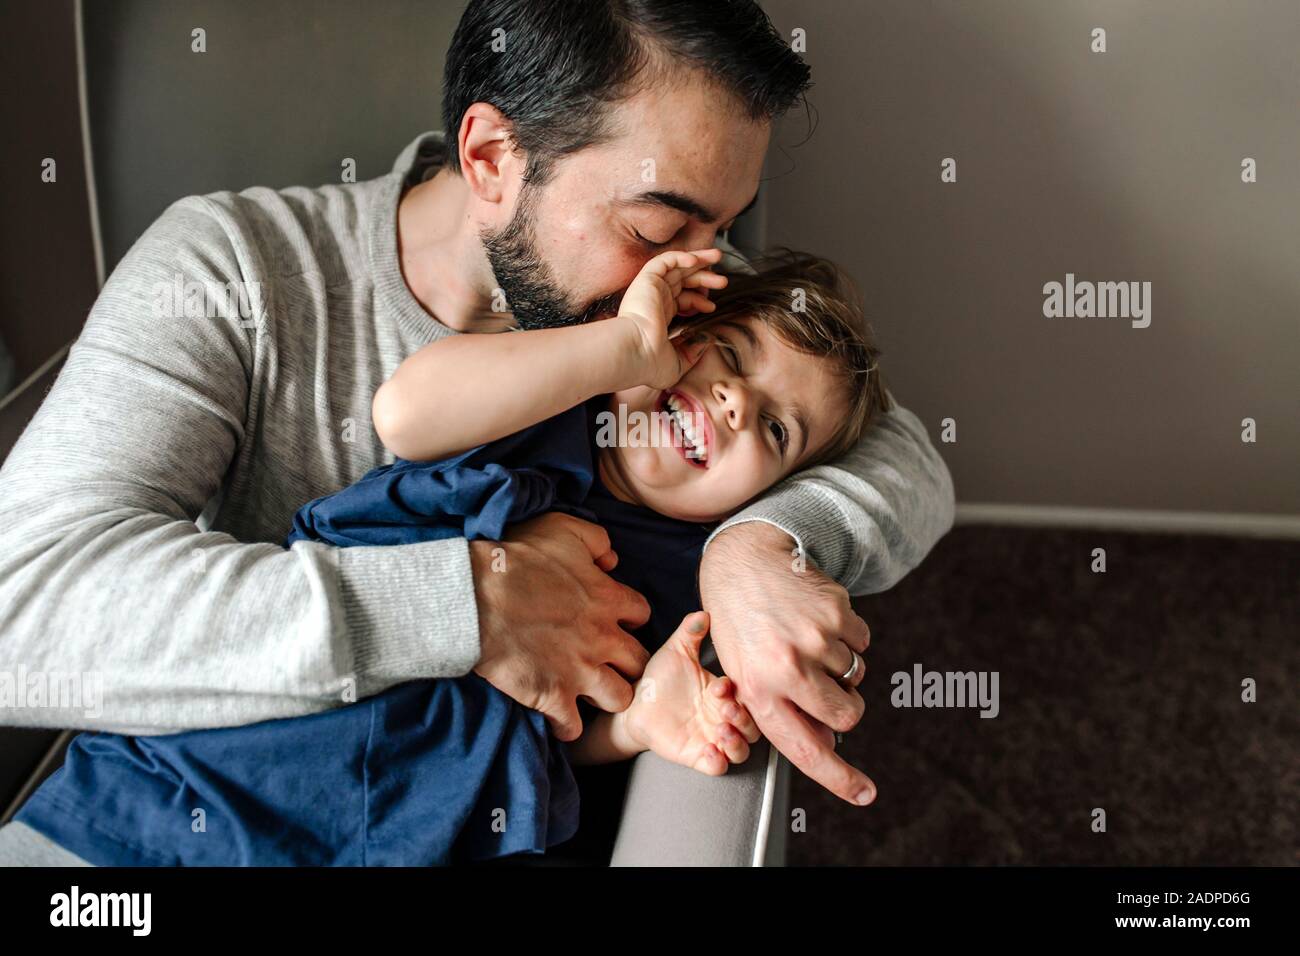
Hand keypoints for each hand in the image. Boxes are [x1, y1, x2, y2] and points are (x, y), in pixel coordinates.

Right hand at [470, 512, 651, 741]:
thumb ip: (597, 540)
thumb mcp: (563, 530)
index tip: (613, 621)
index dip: (628, 618)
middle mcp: (603, 639)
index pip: (641, 614)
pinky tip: (559, 718)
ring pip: (619, 698)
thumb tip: (612, 560)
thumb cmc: (517, 560)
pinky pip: (574, 727)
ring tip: (589, 692)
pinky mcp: (554, 697)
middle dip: (628, 663)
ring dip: (606, 696)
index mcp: (608, 599)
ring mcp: (581, 671)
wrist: (476, 598)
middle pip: (639, 662)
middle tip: (609, 662)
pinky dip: (568, 726)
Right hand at [616, 248, 728, 389]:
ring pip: (676, 266)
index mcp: (659, 316)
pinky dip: (681, 256)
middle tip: (722, 280)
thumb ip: (692, 352)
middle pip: (683, 280)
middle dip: (704, 276)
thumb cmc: (649, 363)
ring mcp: (650, 289)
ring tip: (717, 257)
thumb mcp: (677, 363)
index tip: (712, 308)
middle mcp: (654, 300)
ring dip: (698, 260)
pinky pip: (665, 260)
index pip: (682, 299)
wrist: (635, 353)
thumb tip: (707, 341)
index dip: (699, 300)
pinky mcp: (647, 280)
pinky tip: (696, 260)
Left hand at [619, 611, 760, 775]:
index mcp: (721, 694)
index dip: (736, 693)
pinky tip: (710, 751)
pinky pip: (717, 767)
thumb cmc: (659, 679)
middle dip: (745, 720)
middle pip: (753, 727)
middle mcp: (721, 717)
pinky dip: (718, 762)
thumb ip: (690, 632)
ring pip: (741, 750)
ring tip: (721, 731)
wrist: (634, 706)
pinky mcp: (696, 756)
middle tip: (726, 711)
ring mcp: (711, 738)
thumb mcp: (676, 652)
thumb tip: (704, 611)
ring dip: (737, 743)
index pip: (745, 696)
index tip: (719, 686)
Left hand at [697, 522, 875, 804]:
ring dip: (840, 664)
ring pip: (857, 676)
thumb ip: (781, 708)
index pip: (805, 749)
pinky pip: (863, 643)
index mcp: (758, 690)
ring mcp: (815, 639)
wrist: (745, 562)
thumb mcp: (745, 673)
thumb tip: (827, 740)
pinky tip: (816, 619)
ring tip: (805, 639)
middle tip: (822, 684)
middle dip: (845, 707)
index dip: (838, 777)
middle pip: (847, 715)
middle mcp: (787, 668)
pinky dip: (848, 636)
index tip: (864, 794)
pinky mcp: (836, 612)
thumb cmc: (742, 626)